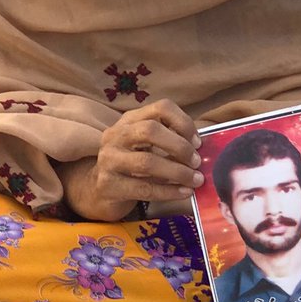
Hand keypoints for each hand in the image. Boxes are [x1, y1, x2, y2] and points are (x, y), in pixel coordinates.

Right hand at [56, 100, 201, 221]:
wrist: (98, 191)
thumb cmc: (131, 166)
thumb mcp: (146, 146)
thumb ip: (169, 141)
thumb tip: (202, 147)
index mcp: (129, 120)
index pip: (160, 108)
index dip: (183, 122)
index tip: (197, 141)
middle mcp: (115, 135)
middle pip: (151, 131)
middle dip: (179, 146)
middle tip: (196, 161)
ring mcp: (108, 160)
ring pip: (147, 162)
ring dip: (177, 172)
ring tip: (195, 180)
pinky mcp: (108, 185)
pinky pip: (144, 188)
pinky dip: (169, 192)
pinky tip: (184, 193)